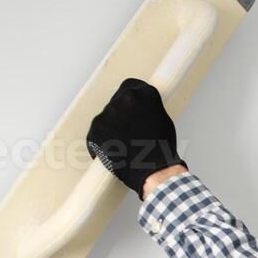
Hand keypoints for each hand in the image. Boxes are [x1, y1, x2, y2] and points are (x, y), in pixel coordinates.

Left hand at [86, 78, 186, 196]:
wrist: (153, 171)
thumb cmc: (161, 150)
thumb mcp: (162, 120)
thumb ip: (148, 109)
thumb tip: (138, 110)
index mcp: (143, 94)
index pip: (130, 86)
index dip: (130, 100)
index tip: (131, 108)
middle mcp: (124, 99)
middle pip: (117, 102)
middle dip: (121, 115)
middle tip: (130, 132)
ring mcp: (107, 115)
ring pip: (106, 119)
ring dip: (112, 129)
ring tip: (125, 145)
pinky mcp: (95, 131)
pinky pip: (96, 135)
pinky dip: (102, 143)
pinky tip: (115, 152)